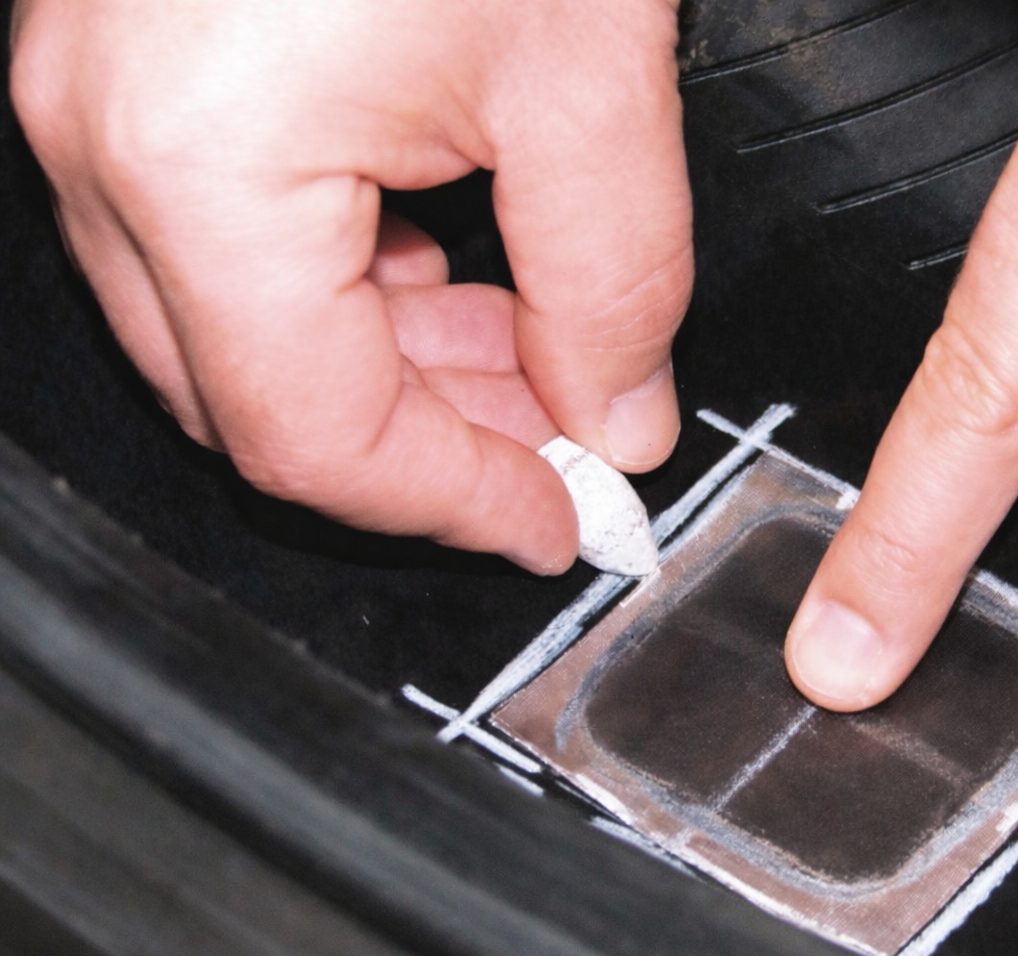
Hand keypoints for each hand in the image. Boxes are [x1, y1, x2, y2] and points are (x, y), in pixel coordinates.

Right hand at [9, 0, 691, 571]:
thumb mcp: (589, 77)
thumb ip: (615, 287)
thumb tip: (615, 417)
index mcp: (198, 161)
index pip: (319, 439)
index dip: (455, 509)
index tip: (557, 524)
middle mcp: (101, 137)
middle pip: (259, 401)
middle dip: (429, 445)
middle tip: (559, 444)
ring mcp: (95, 93)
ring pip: (240, 329)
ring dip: (392, 369)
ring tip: (525, 354)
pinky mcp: (136, 60)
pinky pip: (229, 237)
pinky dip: (349, 283)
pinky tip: (449, 267)